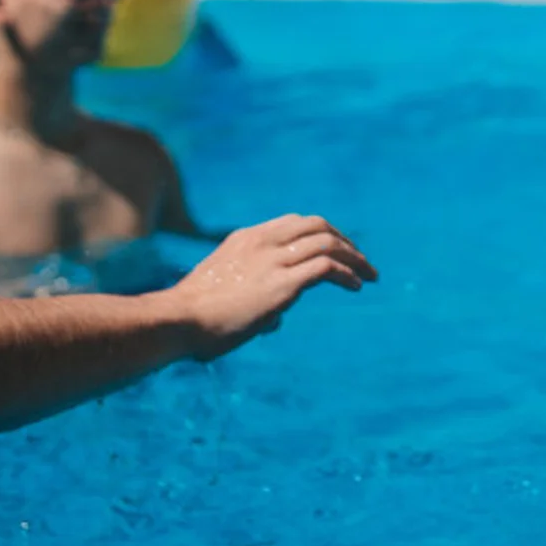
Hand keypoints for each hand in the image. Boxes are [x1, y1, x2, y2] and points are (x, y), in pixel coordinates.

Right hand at [163, 215, 376, 360]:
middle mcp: (262, 242)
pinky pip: (327, 268)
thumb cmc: (193, 319)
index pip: (293, 224)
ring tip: (370, 273)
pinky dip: (347, 273)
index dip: (320, 234)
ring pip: (328, 243)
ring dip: (355, 257)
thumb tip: (276, 321)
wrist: (175, 322)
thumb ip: (251, 299)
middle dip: (343, 239)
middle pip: (317, 225)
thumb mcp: (223, 296)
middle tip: (360, 259)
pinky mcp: (283, 283)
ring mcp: (273, 259)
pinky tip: (357, 286)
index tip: (336, 250)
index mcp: (245, 239)